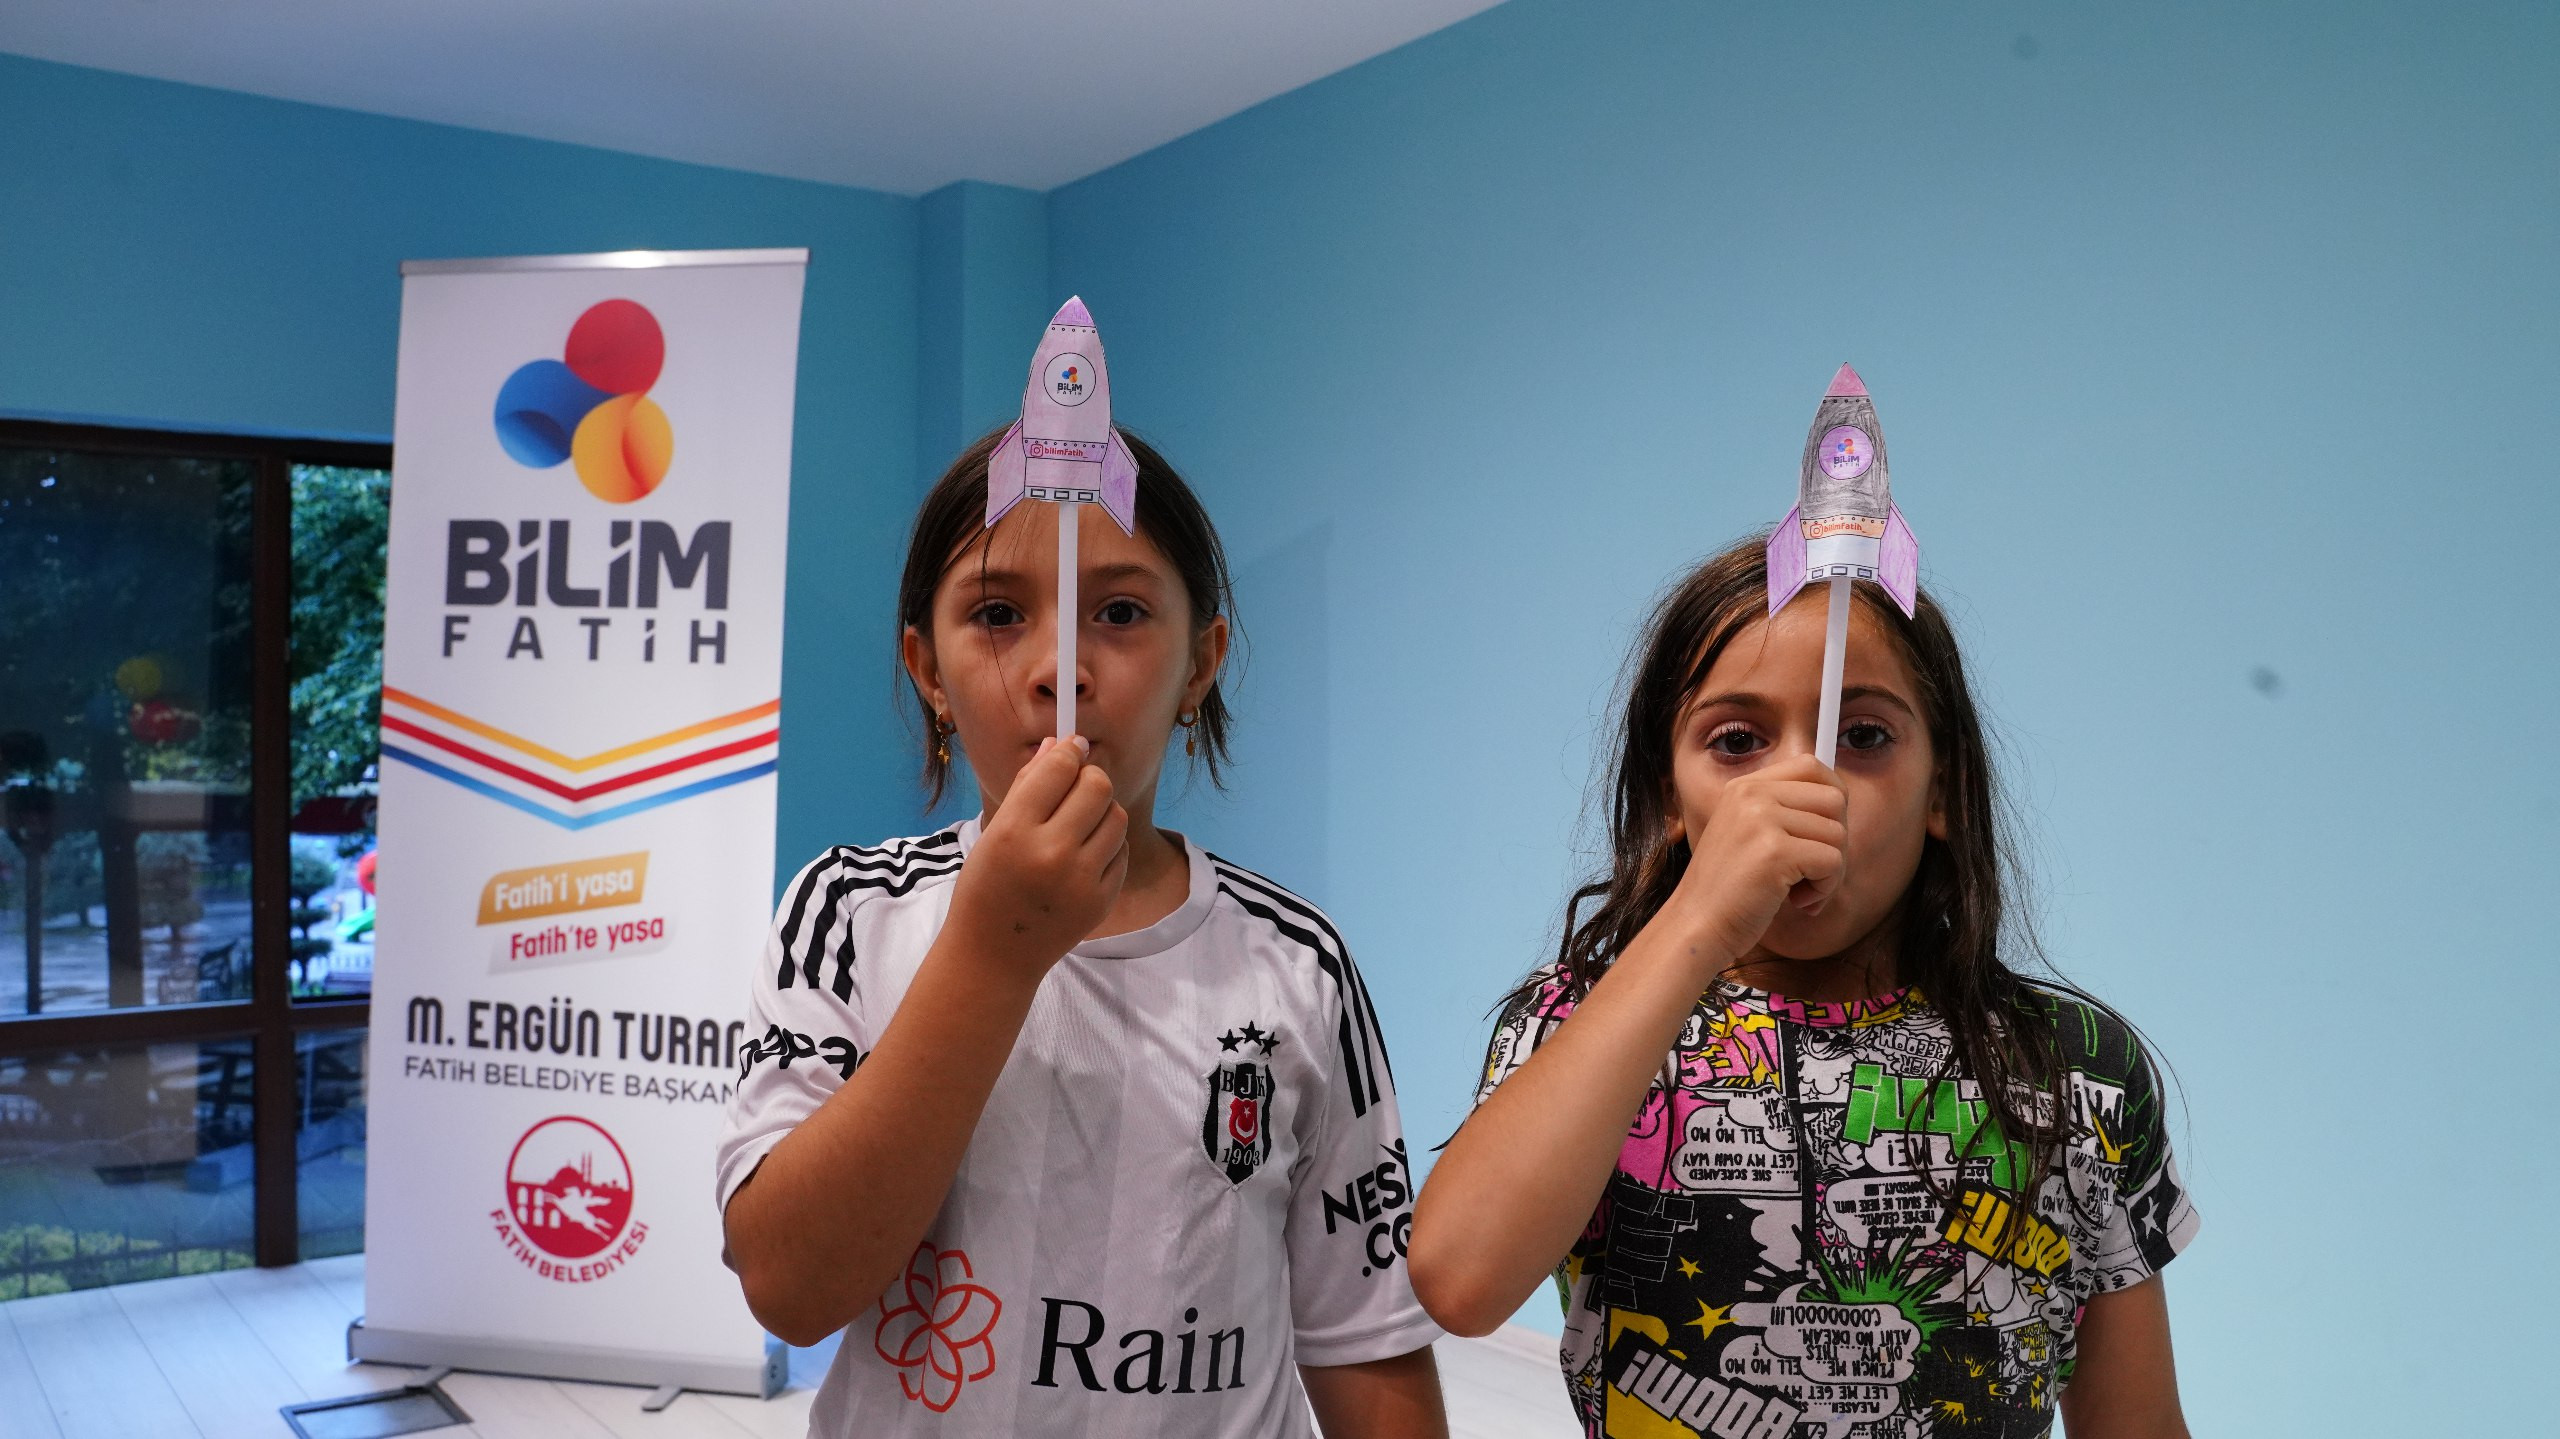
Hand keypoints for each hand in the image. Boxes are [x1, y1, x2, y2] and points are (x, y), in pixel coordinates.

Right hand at [947, 735, 1128, 980]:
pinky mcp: (1102, 900)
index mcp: (1014, 831)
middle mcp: (1051, 853)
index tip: (1073, 748)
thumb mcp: (993, 832)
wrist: (994, 954)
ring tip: (1079, 824)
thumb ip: (1028, 786)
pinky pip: (1120, 852)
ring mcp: (1081, 880)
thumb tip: (1061, 745)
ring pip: (1117, 817)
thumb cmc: (986, 886)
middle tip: (1076, 788)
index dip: (1070, 751)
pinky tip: (1083, 856)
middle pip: (1098, 787)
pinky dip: (1107, 846)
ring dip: (1102, 811)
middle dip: (1090, 779)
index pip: (1059, 768)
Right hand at [1664, 754, 1845, 963]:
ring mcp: (1762, 820)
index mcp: (1745, 787)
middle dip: (1835, 841)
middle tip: (1812, 872)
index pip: (1811, 766)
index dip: (1832, 799)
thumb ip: (1784, 812)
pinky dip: (1825, 889)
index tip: (1822, 834)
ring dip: (1830, 872)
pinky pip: (1832, 861)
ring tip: (1799, 891)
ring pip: (1837, 834)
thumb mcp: (1748, 833)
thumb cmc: (1729, 889)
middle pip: (1834, 800)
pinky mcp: (1775, 852)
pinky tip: (1798, 902)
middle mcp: (1752, 794)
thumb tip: (1840, 803)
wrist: (1697, 925)